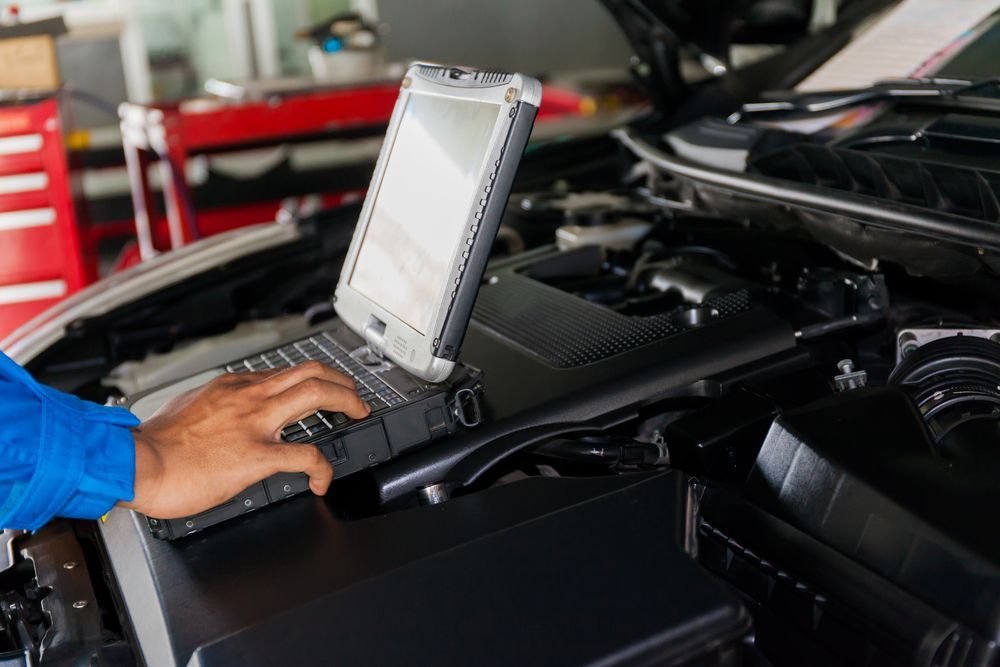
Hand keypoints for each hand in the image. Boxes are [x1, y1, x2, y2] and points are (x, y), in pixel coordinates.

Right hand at [119, 361, 369, 518]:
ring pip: (317, 395)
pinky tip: (322, 480)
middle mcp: (248, 397)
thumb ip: (214, 407)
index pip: (284, 373)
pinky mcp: (256, 455)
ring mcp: (255, 423)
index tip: (321, 388)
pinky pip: (306, 456)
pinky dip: (323, 468)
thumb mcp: (189, 409)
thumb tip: (222, 416)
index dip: (311, 379)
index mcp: (233, 387)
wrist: (135, 462)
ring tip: (358, 414)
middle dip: (342, 380)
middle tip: (354, 396)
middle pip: (311, 372)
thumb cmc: (153, 444)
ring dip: (347, 402)